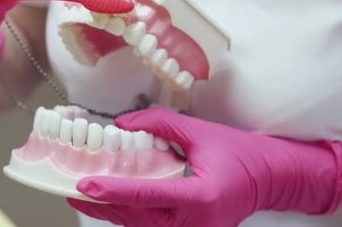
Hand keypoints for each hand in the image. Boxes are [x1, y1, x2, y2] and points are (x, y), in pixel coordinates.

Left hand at [68, 107, 341, 226]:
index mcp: (200, 197)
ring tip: (85, 196)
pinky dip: (132, 215)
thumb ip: (160, 125)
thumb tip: (123, 124)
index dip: (113, 191)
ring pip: (142, 226)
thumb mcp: (200, 132)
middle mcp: (195, 223)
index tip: (85, 185)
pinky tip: (113, 202)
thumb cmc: (240, 154)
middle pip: (137, 218)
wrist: (270, 178)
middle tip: (71, 189)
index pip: (148, 196)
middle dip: (102, 205)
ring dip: (114, 212)